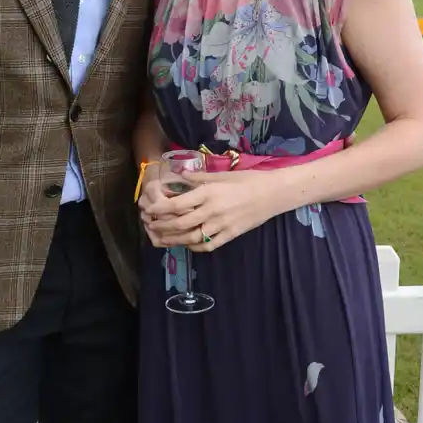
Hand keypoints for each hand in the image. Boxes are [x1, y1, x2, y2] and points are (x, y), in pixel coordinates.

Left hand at [139, 170, 284, 251]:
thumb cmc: (246, 180)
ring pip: (190, 238)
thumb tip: (178, 175)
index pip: (176, 205)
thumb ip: (197, 177)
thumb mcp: (220, 175)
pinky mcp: (229, 235)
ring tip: (161, 239)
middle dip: (161, 227)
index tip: (150, 210)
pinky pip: (207, 245)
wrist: (272, 194)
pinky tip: (186, 244)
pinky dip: (193, 247)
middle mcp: (211, 210)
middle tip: (150, 226)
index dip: (160, 210)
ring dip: (173, 240)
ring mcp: (220, 225)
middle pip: (179, 224)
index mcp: (207, 193)